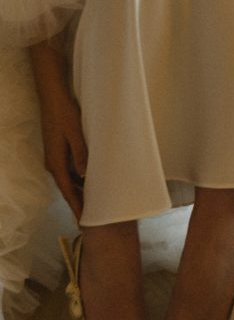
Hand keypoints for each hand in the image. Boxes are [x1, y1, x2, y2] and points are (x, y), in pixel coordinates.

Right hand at [38, 89, 86, 222]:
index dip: (76, 206)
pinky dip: (77, 178)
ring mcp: (54, 157)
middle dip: (78, 202)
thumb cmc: (65, 114)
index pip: (68, 191)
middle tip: (91, 216)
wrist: (53, 98)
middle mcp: (53, 163)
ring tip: (93, 202)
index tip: (83, 221)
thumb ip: (80, 153)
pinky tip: (88, 180)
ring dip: (79, 190)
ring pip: (68, 179)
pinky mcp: (57, 151)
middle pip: (67, 188)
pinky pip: (68, 169)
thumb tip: (84, 174)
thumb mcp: (76, 133)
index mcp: (56, 163)